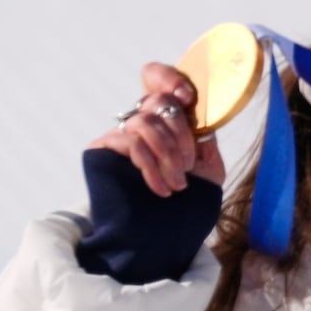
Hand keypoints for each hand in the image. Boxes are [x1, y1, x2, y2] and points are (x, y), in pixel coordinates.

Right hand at [88, 62, 228, 194]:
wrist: (163, 233)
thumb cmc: (188, 200)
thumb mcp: (208, 163)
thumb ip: (205, 133)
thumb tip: (200, 110)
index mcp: (165, 118)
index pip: (155, 77)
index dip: (168, 78)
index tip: (188, 98)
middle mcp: (140, 120)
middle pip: (158, 101)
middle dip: (180, 134)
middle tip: (188, 165)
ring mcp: (120, 133)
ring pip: (145, 122)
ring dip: (168, 154)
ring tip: (178, 183)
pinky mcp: (102, 149)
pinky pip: (129, 142)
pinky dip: (150, 166)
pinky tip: (161, 188)